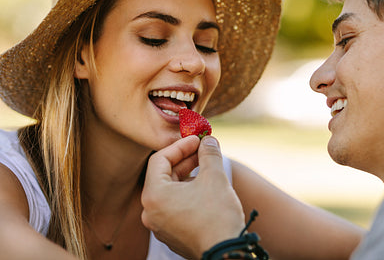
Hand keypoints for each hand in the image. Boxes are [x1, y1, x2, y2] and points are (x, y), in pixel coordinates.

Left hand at [141, 135, 244, 258]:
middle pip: (164, 175)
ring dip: (188, 176)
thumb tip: (209, 140)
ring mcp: (160, 226)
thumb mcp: (214, 177)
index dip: (180, 146)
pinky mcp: (171, 235)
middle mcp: (150, 212)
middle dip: (185, 160)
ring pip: (170, 191)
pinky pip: (175, 207)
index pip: (160, 159)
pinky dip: (188, 193)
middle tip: (204, 150)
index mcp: (154, 196)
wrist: (226, 254)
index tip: (197, 140)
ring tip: (208, 168)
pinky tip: (206, 189)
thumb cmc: (217, 216)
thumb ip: (209, 154)